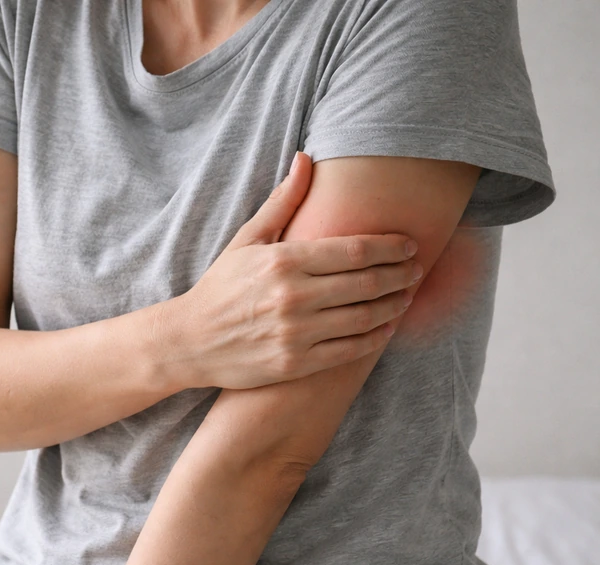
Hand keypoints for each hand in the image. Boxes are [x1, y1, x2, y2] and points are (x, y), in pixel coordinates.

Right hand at [168, 151, 422, 390]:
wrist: (189, 341)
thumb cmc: (220, 287)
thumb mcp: (246, 240)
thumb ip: (282, 202)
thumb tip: (306, 159)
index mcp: (283, 260)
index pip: (355, 250)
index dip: (390, 247)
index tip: (409, 245)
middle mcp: (293, 296)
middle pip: (367, 283)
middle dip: (400, 275)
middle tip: (417, 269)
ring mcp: (295, 333)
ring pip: (364, 318)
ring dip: (393, 306)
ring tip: (406, 296)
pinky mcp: (295, 363)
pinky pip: (349, 350)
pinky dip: (375, 338)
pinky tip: (386, 328)